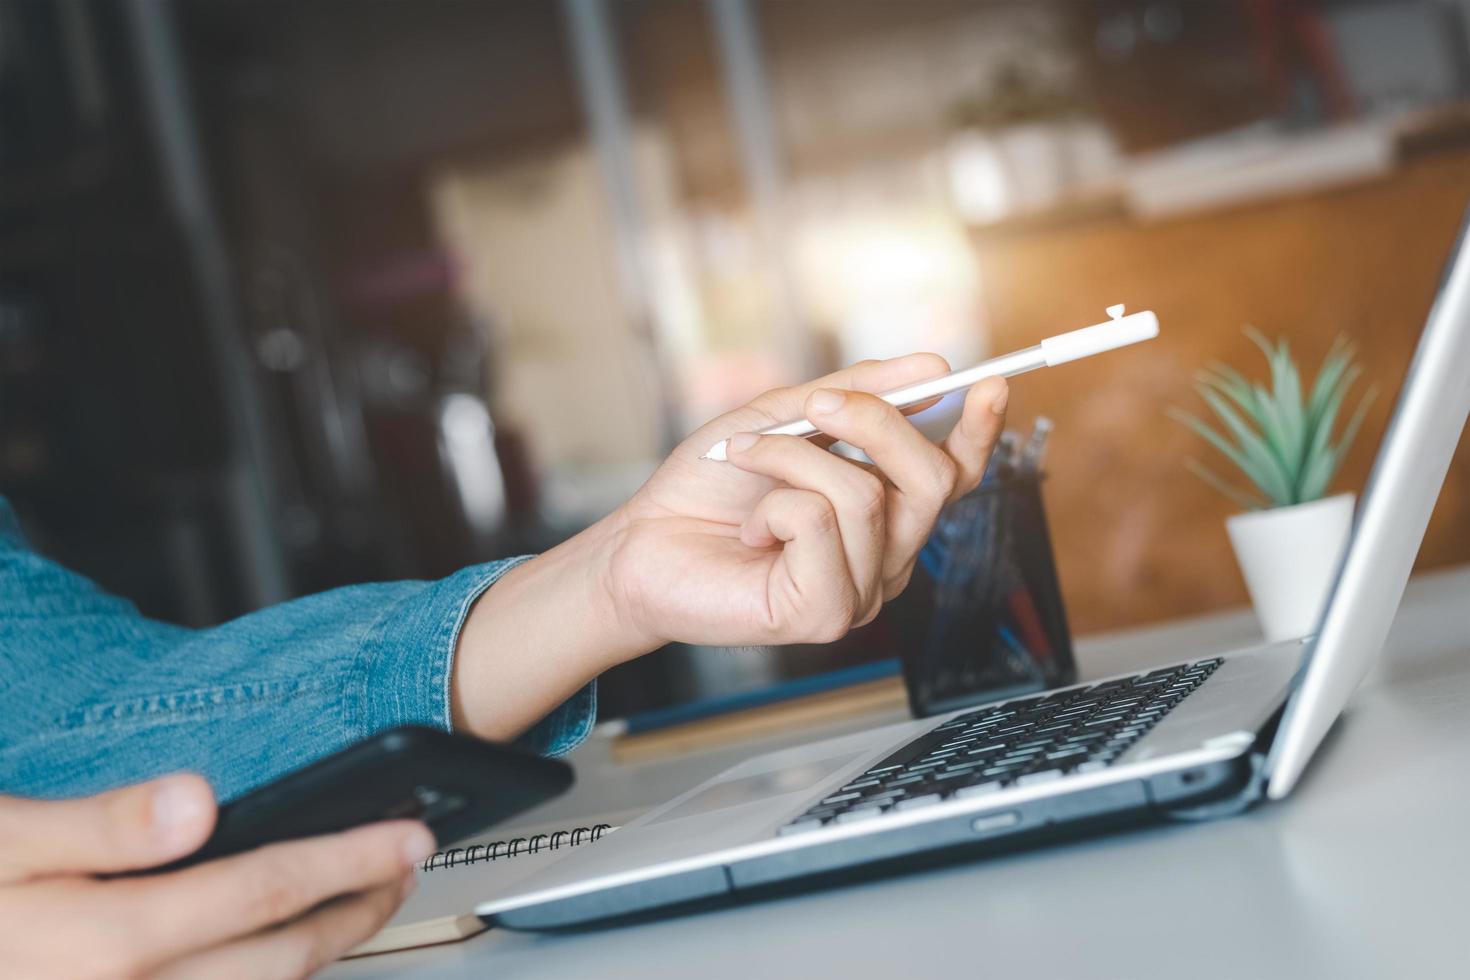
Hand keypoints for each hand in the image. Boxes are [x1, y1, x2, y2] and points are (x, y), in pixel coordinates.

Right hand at [0, 773, 433, 978]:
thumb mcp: (2, 838)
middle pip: (284, 958)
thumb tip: (197, 801)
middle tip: (406, 865)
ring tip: (360, 902)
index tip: (407, 834)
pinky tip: (281, 953)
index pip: (266, 889)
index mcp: (111, 942)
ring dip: (323, 951)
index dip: (350, 857)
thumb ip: (102, 826)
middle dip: (358, 908)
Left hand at [451, 354, 1005, 738]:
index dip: (979, 432)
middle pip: (931, 479)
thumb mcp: (782, 417)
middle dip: (873, 421)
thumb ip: (854, 394)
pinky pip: (821, 525)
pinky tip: (748, 528)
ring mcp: (861, 591)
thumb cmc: (709, 485)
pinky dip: (774, 504)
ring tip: (748, 466)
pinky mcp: (825, 614)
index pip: (954, 477)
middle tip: (815, 405)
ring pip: (867, 496)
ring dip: (792, 460)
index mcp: (885, 513)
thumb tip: (931, 367)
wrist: (641, 540)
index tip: (987, 380)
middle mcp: (885, 557)